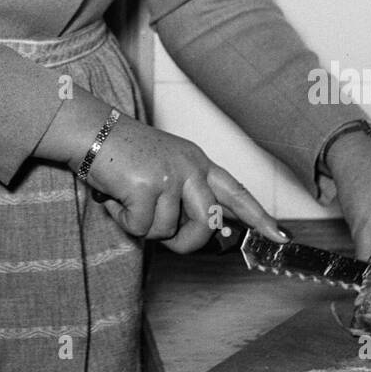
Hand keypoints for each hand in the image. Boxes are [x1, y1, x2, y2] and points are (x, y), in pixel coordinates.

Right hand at [87, 117, 285, 253]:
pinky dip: (124, 220)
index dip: (259, 216)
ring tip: (129, 198)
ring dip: (143, 225)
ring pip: (168, 231)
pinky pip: (141, 228)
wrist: (90, 131)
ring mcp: (169, 174)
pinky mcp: (147, 185)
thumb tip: (207, 229)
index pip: (235, 192)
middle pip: (207, 224)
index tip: (281, 236)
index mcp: (197, 161)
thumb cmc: (122, 154)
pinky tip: (117, 197)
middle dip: (185, 240)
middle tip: (159, 231)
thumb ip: (186, 194)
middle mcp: (190, 166)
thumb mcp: (164, 166)